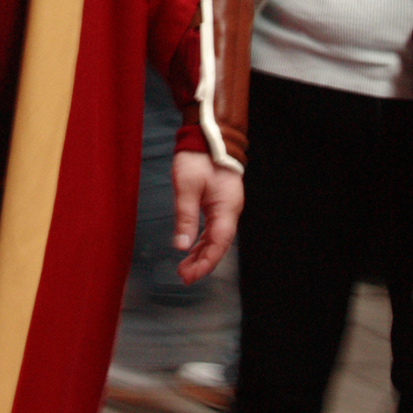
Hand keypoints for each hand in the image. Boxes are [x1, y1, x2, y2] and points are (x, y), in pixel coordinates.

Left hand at [172, 150, 243, 284]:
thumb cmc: (198, 157)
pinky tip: (191, 248)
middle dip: (202, 262)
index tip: (189, 275)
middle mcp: (230, 211)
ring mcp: (226, 207)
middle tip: (183, 276)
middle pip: (218, 245)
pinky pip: (212, 228)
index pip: (218, 244)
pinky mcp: (219, 203)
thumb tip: (182, 246)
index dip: (205, 263)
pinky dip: (202, 240)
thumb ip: (185, 216)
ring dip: (201, 253)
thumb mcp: (187, 187)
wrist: (208, 135)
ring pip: (215, 238)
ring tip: (184, 267)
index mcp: (226, 208)